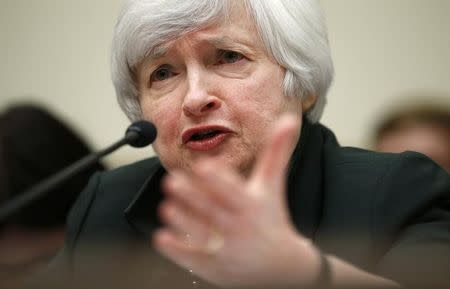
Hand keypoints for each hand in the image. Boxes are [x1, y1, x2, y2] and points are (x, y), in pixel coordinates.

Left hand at [153, 114, 320, 287]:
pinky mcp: (214, 265)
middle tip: (171, 181)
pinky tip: (161, 237)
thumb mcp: (272, 186)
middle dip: (192, 195)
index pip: (234, 190)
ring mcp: (227, 247)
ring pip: (200, 232)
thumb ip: (276, 153)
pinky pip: (193, 256)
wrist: (281, 266)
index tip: (204, 166)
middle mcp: (239, 226)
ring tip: (166, 207)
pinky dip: (176, 249)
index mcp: (252, 204)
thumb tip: (288, 119)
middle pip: (213, 209)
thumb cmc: (272, 217)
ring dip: (182, 219)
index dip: (219, 178)